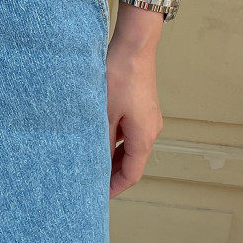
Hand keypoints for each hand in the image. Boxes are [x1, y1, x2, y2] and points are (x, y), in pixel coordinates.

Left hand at [106, 14, 163, 198]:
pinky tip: (100, 138)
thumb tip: (95, 160)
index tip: (99, 196)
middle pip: (133, 162)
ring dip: (113, 156)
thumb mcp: (105, 112)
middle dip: (113, 174)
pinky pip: (131, 132)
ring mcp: (148, 118)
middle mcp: (150, 130)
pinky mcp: (143, 107)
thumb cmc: (120, 77)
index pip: (132, 173)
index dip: (115, 187)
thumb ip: (101, 140)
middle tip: (91, 182)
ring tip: (92, 162)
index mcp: (144, 137)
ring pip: (131, 146)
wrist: (135, 46)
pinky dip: (117, 140)